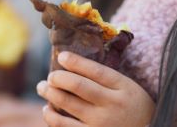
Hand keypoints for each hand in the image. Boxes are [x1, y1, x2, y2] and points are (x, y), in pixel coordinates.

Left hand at [36, 52, 154, 126]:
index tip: (62, 56)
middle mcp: (111, 105)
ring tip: (42, 88)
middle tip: (50, 76)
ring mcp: (101, 123)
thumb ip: (107, 78)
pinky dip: (52, 117)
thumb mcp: (128, 88)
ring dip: (50, 94)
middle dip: (58, 77)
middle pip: (78, 85)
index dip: (75, 61)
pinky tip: (48, 110)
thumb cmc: (133, 107)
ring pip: (68, 104)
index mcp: (123, 87)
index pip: (95, 70)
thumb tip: (75, 63)